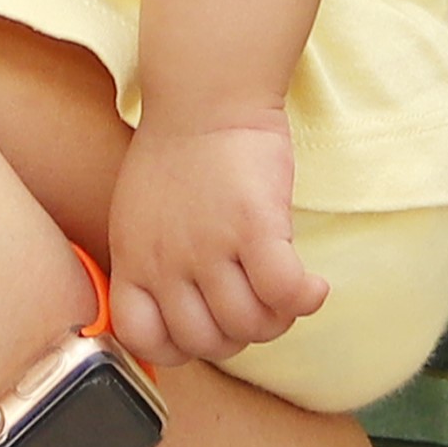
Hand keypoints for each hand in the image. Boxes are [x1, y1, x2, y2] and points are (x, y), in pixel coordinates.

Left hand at [98, 117, 321, 370]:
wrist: (205, 98)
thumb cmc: (175, 156)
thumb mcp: (137, 218)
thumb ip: (152, 265)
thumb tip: (179, 313)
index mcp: (134, 261)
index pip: (144, 341)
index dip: (181, 348)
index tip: (207, 326)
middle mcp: (167, 261)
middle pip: (208, 343)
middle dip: (239, 336)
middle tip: (257, 306)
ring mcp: (209, 246)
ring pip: (251, 325)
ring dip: (278, 320)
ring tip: (286, 292)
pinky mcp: (254, 226)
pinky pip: (285, 292)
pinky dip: (306, 299)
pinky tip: (313, 286)